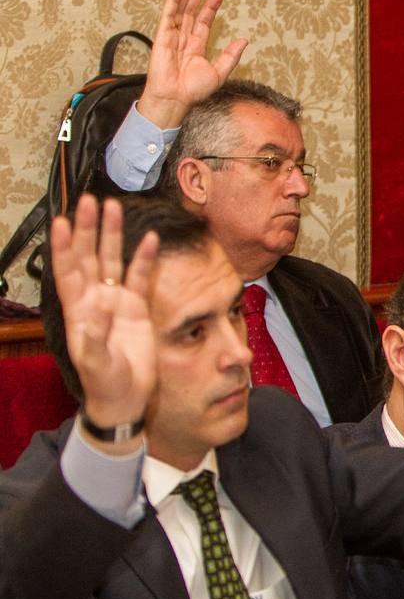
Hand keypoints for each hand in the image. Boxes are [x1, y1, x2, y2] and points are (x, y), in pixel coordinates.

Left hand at [50, 196, 157, 450]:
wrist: (126, 397)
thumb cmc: (104, 383)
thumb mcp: (95, 363)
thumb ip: (95, 335)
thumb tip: (99, 308)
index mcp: (78, 310)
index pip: (67, 270)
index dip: (63, 246)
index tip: (61, 221)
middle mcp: (94, 299)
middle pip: (88, 256)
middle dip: (87, 228)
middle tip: (90, 201)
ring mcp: (116, 301)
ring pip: (112, 260)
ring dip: (111, 234)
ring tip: (113, 206)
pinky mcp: (138, 308)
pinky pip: (141, 277)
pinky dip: (144, 257)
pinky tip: (148, 238)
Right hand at [139, 0, 248, 129]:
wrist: (177, 99)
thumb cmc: (194, 91)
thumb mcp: (219, 72)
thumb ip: (231, 56)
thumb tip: (244, 40)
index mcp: (197, 47)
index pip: (204, 22)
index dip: (211, 8)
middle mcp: (185, 39)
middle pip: (191, 12)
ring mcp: (172, 37)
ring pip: (179, 10)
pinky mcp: (162, 36)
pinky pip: (167, 16)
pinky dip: (173, 2)